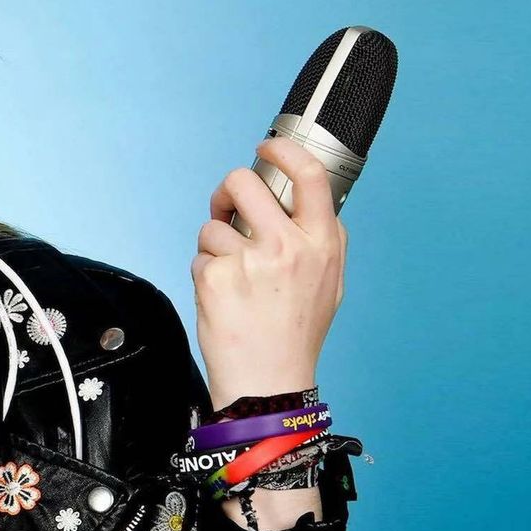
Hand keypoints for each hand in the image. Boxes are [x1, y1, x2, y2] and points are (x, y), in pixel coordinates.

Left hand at [191, 136, 347, 411]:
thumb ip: (322, 239)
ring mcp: (249, 260)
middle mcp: (288, 246)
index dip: (283, 150)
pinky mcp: (215, 275)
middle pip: (245, 182)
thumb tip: (309, 202)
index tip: (267, 147)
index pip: (310, 175)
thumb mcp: (330, 284)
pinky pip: (200, 254)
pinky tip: (222, 297)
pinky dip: (204, 271)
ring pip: (215, 223)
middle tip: (225, 206)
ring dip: (215, 244)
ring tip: (232, 277)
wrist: (268, 382)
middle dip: (228, 190)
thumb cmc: (295, 336)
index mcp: (321, 243)